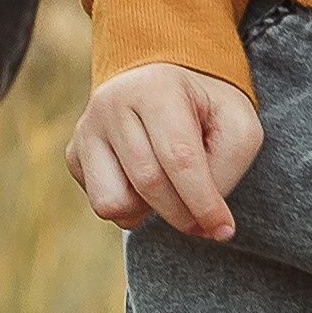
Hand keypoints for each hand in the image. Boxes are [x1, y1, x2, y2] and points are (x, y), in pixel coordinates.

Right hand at [67, 62, 263, 237]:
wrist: (164, 82)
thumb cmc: (206, 107)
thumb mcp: (237, 126)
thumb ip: (225, 170)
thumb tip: (203, 222)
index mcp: (156, 89)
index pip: (179, 158)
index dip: (204, 202)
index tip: (224, 230)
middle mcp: (111, 105)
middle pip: (149, 184)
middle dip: (183, 214)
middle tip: (205, 220)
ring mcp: (86, 130)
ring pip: (114, 203)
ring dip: (149, 210)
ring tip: (169, 188)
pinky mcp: (74, 154)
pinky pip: (102, 205)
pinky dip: (131, 206)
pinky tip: (145, 181)